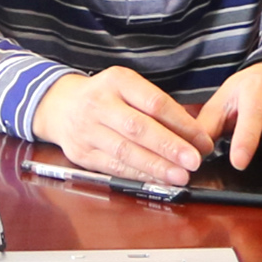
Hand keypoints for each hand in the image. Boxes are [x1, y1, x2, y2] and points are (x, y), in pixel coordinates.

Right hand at [33, 66, 216, 185]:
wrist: (59, 106)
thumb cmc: (105, 97)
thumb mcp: (128, 87)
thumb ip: (156, 106)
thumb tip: (195, 134)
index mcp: (117, 80)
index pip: (154, 102)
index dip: (181, 123)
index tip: (202, 140)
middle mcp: (99, 103)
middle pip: (138, 127)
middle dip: (169, 147)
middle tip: (194, 161)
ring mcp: (87, 129)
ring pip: (125, 151)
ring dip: (156, 166)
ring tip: (180, 176)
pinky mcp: (81, 154)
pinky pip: (113, 167)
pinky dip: (138, 176)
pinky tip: (157, 180)